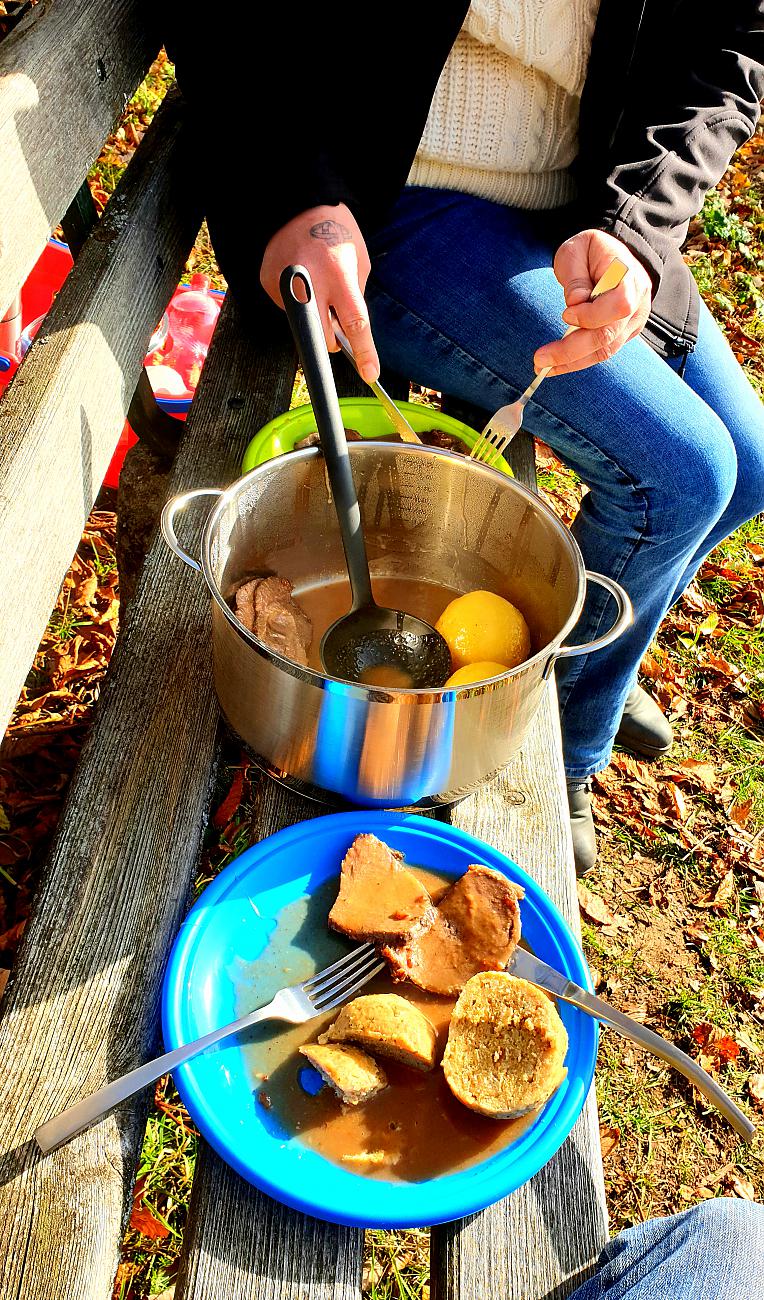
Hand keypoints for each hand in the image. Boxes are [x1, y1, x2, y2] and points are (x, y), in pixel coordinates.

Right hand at [260, 203, 379, 381]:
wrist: (297, 206)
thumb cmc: (336, 232)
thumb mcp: (358, 262)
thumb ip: (354, 298)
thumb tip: (348, 333)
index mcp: (338, 275)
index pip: (354, 324)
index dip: (364, 352)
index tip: (370, 373)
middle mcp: (308, 282)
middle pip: (323, 338)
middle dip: (333, 340)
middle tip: (335, 320)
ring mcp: (284, 285)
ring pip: (303, 326)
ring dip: (314, 318)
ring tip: (316, 286)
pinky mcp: (268, 284)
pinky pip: (287, 310)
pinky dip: (297, 304)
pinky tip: (300, 280)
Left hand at [534, 230, 652, 375]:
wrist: (611, 256)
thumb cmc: (590, 251)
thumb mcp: (576, 250)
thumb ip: (576, 277)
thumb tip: (576, 303)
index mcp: (629, 276)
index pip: (619, 304)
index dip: (592, 315)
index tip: (566, 314)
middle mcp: (638, 301)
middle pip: (608, 334)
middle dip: (572, 349)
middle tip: (540, 359)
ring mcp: (633, 320)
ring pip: (605, 349)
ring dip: (572, 361)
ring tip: (543, 366)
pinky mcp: (624, 334)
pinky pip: (602, 352)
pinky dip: (578, 361)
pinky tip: (556, 365)